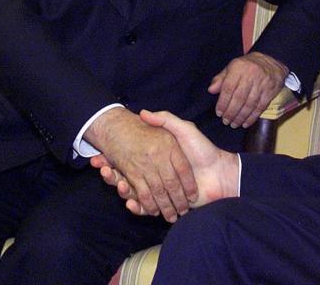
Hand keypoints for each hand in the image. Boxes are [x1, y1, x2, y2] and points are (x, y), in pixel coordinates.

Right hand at [94, 110, 239, 215]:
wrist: (220, 174)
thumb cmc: (203, 150)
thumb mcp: (184, 130)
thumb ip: (166, 120)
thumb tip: (143, 112)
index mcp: (157, 158)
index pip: (129, 159)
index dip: (113, 159)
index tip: (99, 157)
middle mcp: (156, 174)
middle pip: (126, 175)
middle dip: (111, 173)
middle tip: (99, 168)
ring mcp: (160, 190)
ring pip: (133, 191)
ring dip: (121, 189)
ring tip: (115, 183)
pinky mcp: (165, 204)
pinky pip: (146, 207)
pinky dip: (137, 207)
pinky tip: (130, 202)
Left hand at [208, 51, 287, 127]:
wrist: (271, 61)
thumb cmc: (247, 66)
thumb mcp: (232, 67)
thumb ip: (220, 78)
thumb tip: (211, 90)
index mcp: (238, 68)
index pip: (228, 88)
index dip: (223, 102)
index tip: (219, 113)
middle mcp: (250, 75)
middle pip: (239, 98)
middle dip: (231, 112)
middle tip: (226, 121)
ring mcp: (262, 83)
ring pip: (250, 104)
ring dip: (241, 117)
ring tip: (234, 124)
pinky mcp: (270, 91)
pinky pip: (260, 106)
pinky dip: (252, 117)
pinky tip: (246, 123)